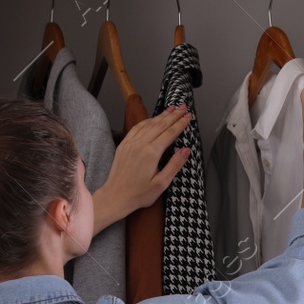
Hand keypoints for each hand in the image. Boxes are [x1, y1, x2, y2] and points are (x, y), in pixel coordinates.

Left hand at [93, 104, 193, 231]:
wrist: (115, 196)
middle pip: (161, 124)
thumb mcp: (162, 183)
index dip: (181, 123)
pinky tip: (152, 119)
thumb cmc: (138, 194)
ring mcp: (130, 143)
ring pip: (149, 124)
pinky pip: (137, 128)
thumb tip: (186, 150)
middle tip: (183, 107)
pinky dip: (147, 121)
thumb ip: (175, 165)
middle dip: (173, 115)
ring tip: (171, 109)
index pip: (170, 133)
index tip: (189, 116)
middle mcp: (140, 144)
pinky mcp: (124, 145)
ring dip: (161, 115)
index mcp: (151, 153)